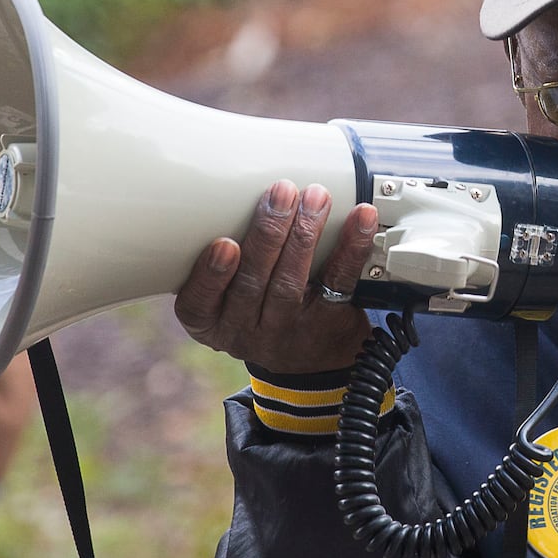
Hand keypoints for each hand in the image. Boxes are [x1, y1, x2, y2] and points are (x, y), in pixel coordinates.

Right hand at [174, 180, 378, 372]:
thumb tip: (227, 189)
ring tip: (314, 199)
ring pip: (292, 282)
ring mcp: (290, 329)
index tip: (223, 244)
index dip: (209, 276)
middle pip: (252, 283)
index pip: (197, 305)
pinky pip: (340, 282)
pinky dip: (351, 246)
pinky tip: (360, 219)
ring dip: (304, 234)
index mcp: (213, 323)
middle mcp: (247, 331)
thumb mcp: (225, 304)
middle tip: (280, 194)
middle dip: (267, 235)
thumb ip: (222, 265)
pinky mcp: (330, 322)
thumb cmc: (260, 314)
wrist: (312, 368)